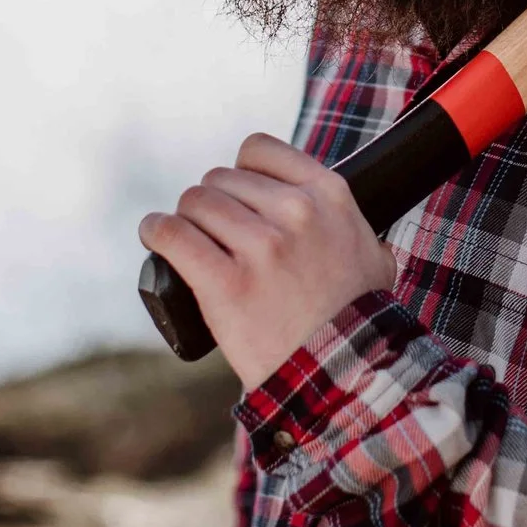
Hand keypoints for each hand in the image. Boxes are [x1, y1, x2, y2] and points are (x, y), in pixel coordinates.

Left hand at [138, 133, 396, 390]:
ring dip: (184, 219)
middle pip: (221, 180)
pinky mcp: (226, 284)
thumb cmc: (357, 319)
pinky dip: (156, 231)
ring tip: (184, 239)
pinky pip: (173, 235)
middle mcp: (295, 212)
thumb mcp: (372, 254)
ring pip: (194, 203)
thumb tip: (331, 213)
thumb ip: (350, 224)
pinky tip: (155, 235)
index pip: (258, 151)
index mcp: (328, 195)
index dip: (240, 171)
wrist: (345, 375)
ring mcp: (260, 247)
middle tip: (213, 234)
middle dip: (211, 203)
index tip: (235, 195)